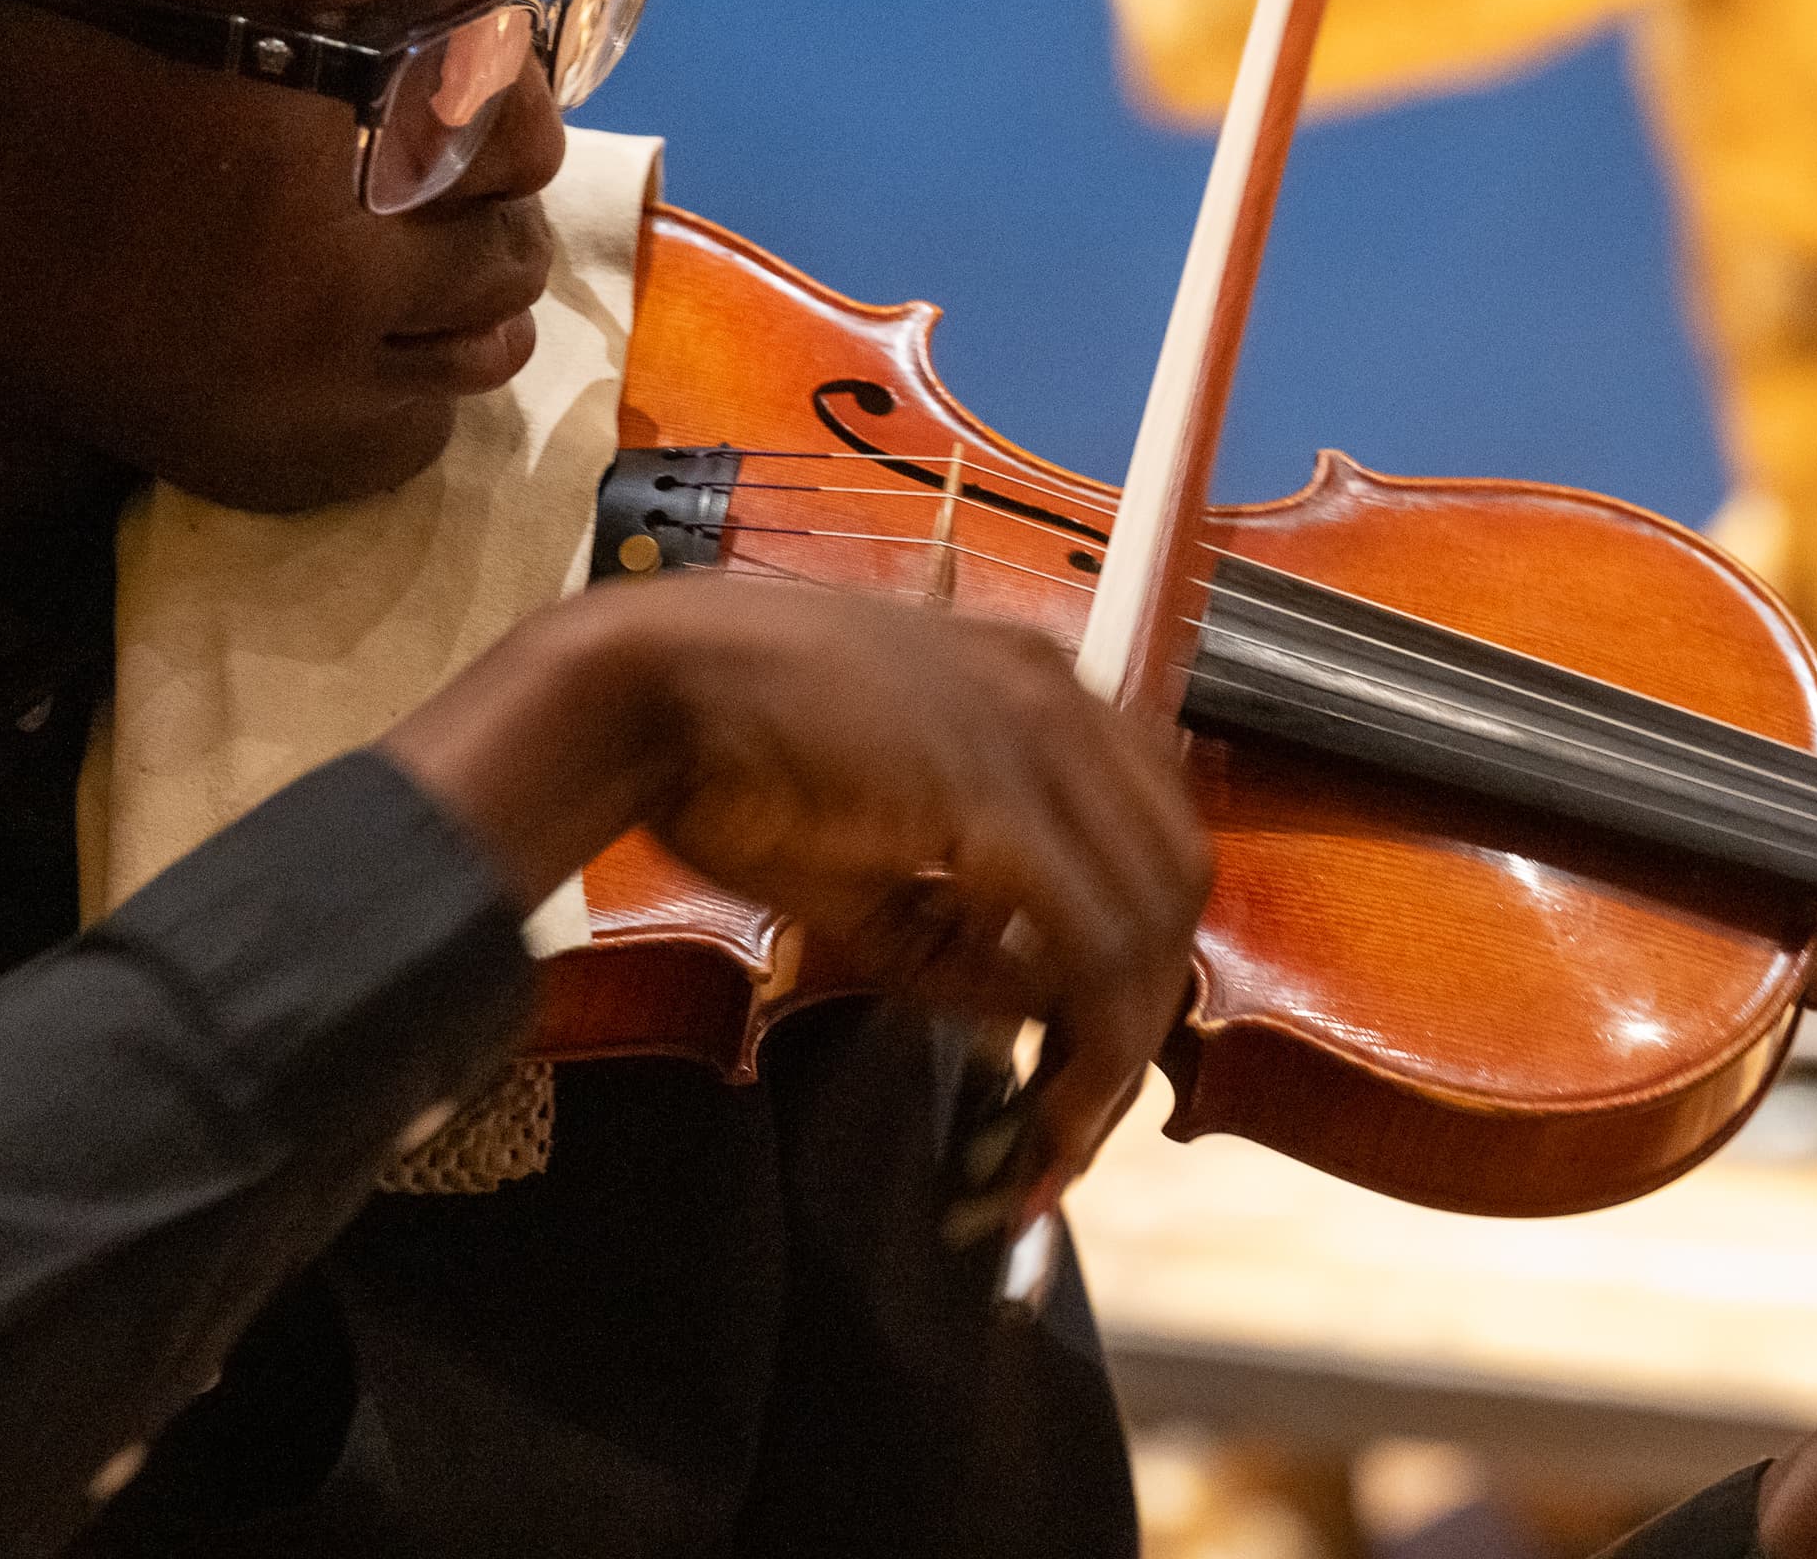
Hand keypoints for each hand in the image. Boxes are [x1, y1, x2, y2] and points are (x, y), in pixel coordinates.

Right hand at [382, 572, 1212, 1187]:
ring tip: (1060, 1131)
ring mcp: (1033, 739)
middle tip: (1085, 1110)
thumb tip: (1043, 1013)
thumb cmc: (731, 763)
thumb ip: (966, 928)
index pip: (1149, 826)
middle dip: (1146, 1005)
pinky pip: (1089, 944)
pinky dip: (1088, 1040)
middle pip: (1173, 873)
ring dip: (1121, 1043)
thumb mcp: (874, 857)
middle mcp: (1056, 696)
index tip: (1096, 1040)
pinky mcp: (993, 801)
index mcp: (1035, 686)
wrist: (643, 696)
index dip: (1139, 944)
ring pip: (1148, 916)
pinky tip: (1047, 1101)